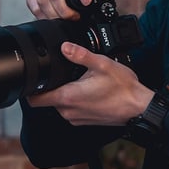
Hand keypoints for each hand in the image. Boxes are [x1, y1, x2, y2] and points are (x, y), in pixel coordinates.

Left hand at [28, 42, 153, 126]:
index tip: (33, 79)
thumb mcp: (102, 64)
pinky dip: (76, 101)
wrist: (139, 108)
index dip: (29, 90)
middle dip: (53, 87)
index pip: (35, 100)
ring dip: (66, 93)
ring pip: (60, 104)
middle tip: (66, 74)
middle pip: (48, 99)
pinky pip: (72, 110)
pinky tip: (89, 91)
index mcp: (68, 97)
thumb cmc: (123, 89)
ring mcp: (76, 118)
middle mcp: (69, 111)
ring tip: (81, 81)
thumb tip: (65, 47)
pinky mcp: (84, 121)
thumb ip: (80, 55)